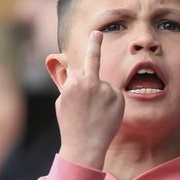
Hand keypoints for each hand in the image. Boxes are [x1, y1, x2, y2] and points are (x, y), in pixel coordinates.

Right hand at [57, 31, 124, 168]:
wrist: (85, 146)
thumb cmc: (71, 126)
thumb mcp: (62, 103)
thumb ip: (68, 86)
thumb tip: (73, 74)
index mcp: (73, 82)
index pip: (79, 68)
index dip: (83, 65)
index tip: (94, 34)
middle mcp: (89, 82)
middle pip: (92, 60)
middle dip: (94, 45)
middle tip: (97, 33)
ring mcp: (105, 89)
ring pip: (104, 86)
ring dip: (101, 96)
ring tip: (95, 115)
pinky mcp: (118, 98)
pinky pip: (115, 96)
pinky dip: (111, 104)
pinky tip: (104, 116)